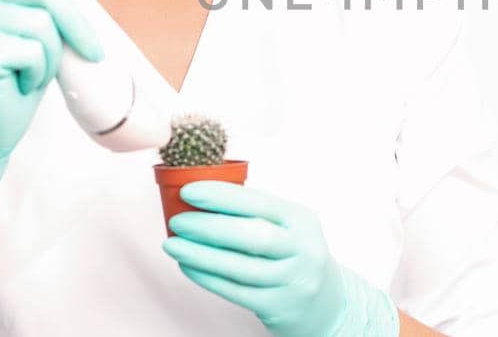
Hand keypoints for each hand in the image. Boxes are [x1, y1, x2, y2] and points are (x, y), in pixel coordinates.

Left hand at [162, 181, 399, 336]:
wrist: (325, 303)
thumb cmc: (293, 255)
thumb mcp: (288, 227)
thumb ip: (254, 213)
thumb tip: (200, 196)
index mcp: (301, 219)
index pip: (260, 202)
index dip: (222, 196)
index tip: (189, 191)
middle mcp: (302, 249)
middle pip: (252, 235)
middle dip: (209, 227)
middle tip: (177, 221)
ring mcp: (293, 280)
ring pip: (240, 267)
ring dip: (201, 254)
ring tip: (172, 244)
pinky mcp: (279, 306)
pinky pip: (235, 291)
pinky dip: (207, 277)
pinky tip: (188, 266)